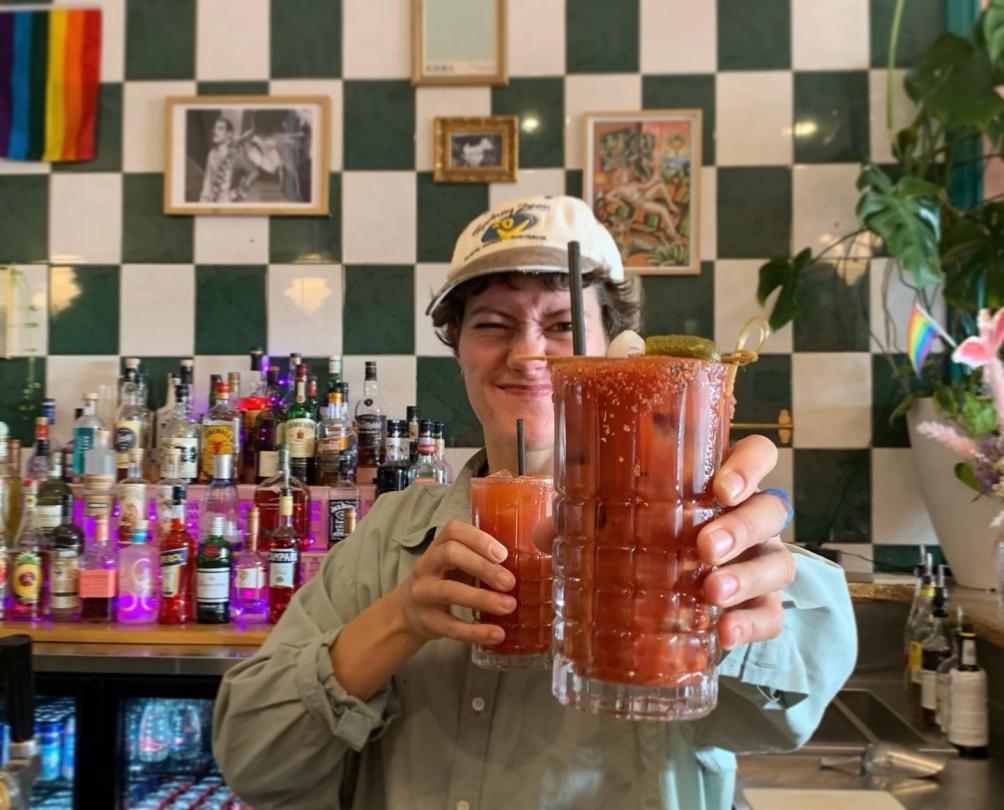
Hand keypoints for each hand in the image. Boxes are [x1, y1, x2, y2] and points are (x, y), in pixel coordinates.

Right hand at [397, 519, 516, 646]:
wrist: (408, 612)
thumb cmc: (444, 580)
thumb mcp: (457, 564)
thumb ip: (480, 558)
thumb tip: (525, 562)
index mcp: (438, 547)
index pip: (453, 530)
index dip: (479, 539)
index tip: (503, 554)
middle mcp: (426, 566)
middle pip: (450, 554)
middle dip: (482, 566)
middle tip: (509, 582)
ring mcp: (423, 593)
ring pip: (449, 591)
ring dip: (482, 598)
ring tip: (509, 606)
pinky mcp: (427, 621)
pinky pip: (451, 626)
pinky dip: (476, 631)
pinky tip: (497, 634)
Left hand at [532, 435, 792, 651]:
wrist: (682, 600)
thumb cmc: (654, 541)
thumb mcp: (625, 524)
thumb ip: (588, 520)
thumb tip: (546, 533)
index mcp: (722, 485)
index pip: (757, 456)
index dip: (748, 466)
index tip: (720, 487)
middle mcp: (752, 519)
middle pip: (771, 509)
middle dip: (740, 527)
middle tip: (704, 547)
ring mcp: (763, 562)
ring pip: (779, 563)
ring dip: (746, 577)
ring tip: (710, 593)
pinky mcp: (764, 607)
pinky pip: (772, 615)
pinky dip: (751, 625)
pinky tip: (724, 634)